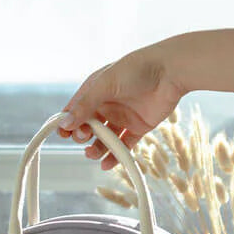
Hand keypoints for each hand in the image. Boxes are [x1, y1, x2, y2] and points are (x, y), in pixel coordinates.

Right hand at [57, 42, 185, 168]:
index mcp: (95, 90)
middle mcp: (107, 104)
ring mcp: (122, 117)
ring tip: (92, 155)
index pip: (75, 109)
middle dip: (82, 135)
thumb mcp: (106, 84)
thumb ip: (85, 104)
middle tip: (85, 137)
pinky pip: (124, 145)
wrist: (170, 72)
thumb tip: (65, 123)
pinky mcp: (138, 127)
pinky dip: (115, 156)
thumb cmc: (136, 69)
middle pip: (87, 126)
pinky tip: (107, 164)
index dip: (66, 122)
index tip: (63, 134)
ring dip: (96, 149)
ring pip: (104, 139)